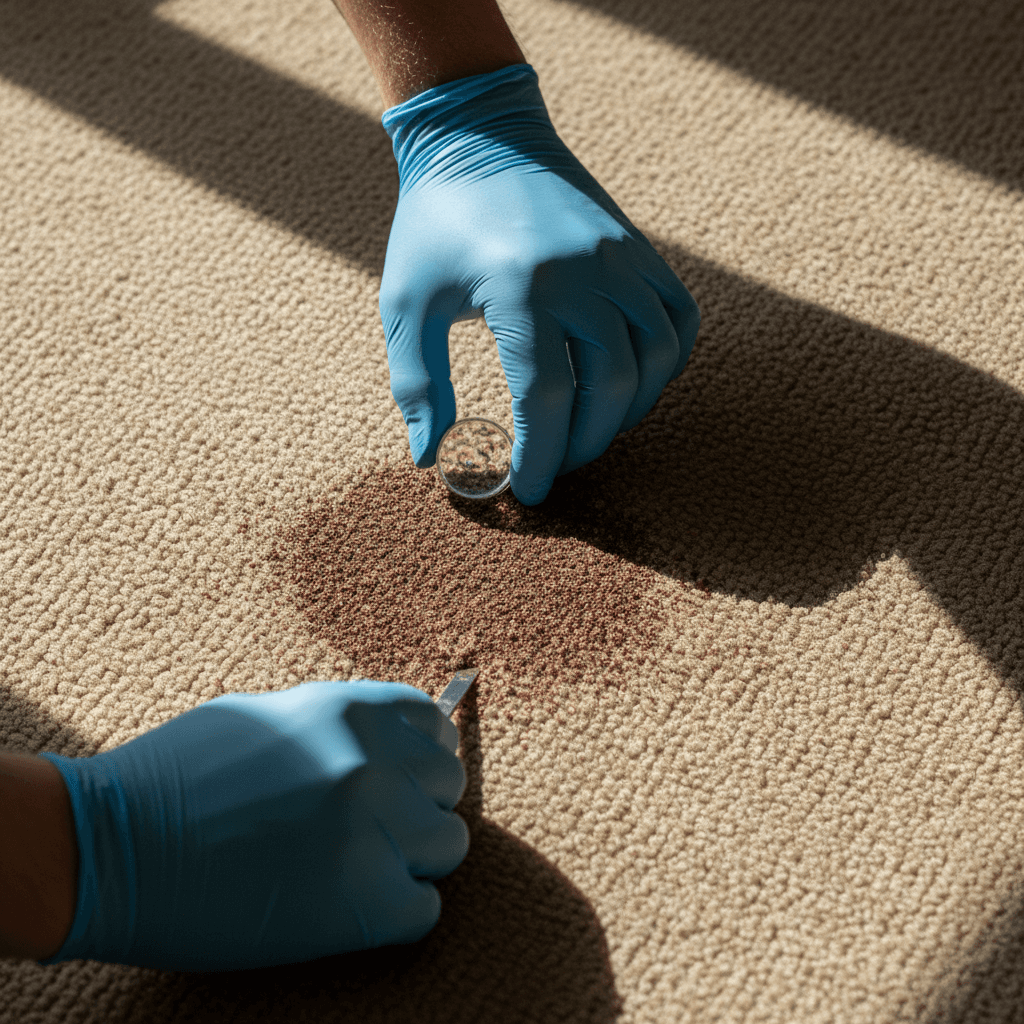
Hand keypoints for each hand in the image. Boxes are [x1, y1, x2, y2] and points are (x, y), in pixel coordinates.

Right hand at [39, 680, 467, 970]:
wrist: (112, 847)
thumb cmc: (180, 775)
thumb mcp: (270, 717)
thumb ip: (339, 726)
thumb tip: (390, 741)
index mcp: (352, 710)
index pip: (433, 724)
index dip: (419, 754)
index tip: (404, 776)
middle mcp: (375, 763)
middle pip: (447, 786)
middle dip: (417, 805)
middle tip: (375, 827)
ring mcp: (374, 832)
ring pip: (447, 846)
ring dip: (413, 859)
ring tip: (362, 866)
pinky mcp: (362, 905)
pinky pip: (423, 910)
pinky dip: (396, 912)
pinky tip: (350, 905)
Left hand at [380, 63, 699, 504]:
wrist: (480, 134)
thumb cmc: (434, 224)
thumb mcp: (406, 302)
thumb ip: (416, 384)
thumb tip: (430, 458)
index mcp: (521, 287)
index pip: (546, 398)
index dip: (541, 455)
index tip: (529, 490)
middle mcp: (584, 271)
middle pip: (611, 386)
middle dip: (586, 444)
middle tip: (559, 466)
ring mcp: (621, 257)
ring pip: (656, 357)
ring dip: (630, 410)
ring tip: (593, 431)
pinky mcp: (639, 248)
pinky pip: (678, 318)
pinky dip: (665, 362)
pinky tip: (632, 382)